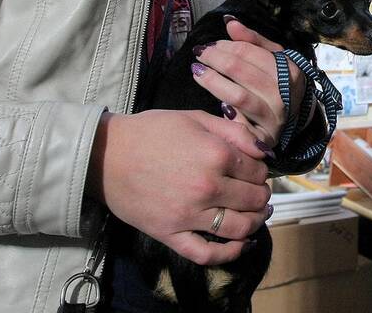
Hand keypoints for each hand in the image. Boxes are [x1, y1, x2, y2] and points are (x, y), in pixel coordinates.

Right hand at [87, 110, 270, 265]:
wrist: (106, 155)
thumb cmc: (151, 131)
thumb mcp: (195, 117)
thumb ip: (235, 132)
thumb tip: (264, 151)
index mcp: (216, 155)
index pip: (258, 171)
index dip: (261, 171)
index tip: (256, 171)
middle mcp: (208, 187)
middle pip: (253, 199)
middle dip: (261, 194)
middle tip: (256, 191)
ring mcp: (189, 214)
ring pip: (239, 227)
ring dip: (255, 222)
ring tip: (256, 215)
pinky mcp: (171, 234)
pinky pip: (207, 253)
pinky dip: (229, 253)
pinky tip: (241, 245)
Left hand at [192, 18, 307, 147]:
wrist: (298, 118)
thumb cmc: (281, 82)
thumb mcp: (275, 58)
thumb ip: (253, 40)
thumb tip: (229, 22)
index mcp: (289, 71)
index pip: (249, 52)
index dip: (226, 46)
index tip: (211, 44)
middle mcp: (283, 93)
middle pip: (241, 71)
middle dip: (215, 59)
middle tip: (199, 53)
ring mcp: (274, 117)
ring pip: (237, 96)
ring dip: (212, 82)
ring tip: (196, 72)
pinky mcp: (263, 138)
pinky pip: (239, 124)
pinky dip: (227, 112)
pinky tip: (216, 103)